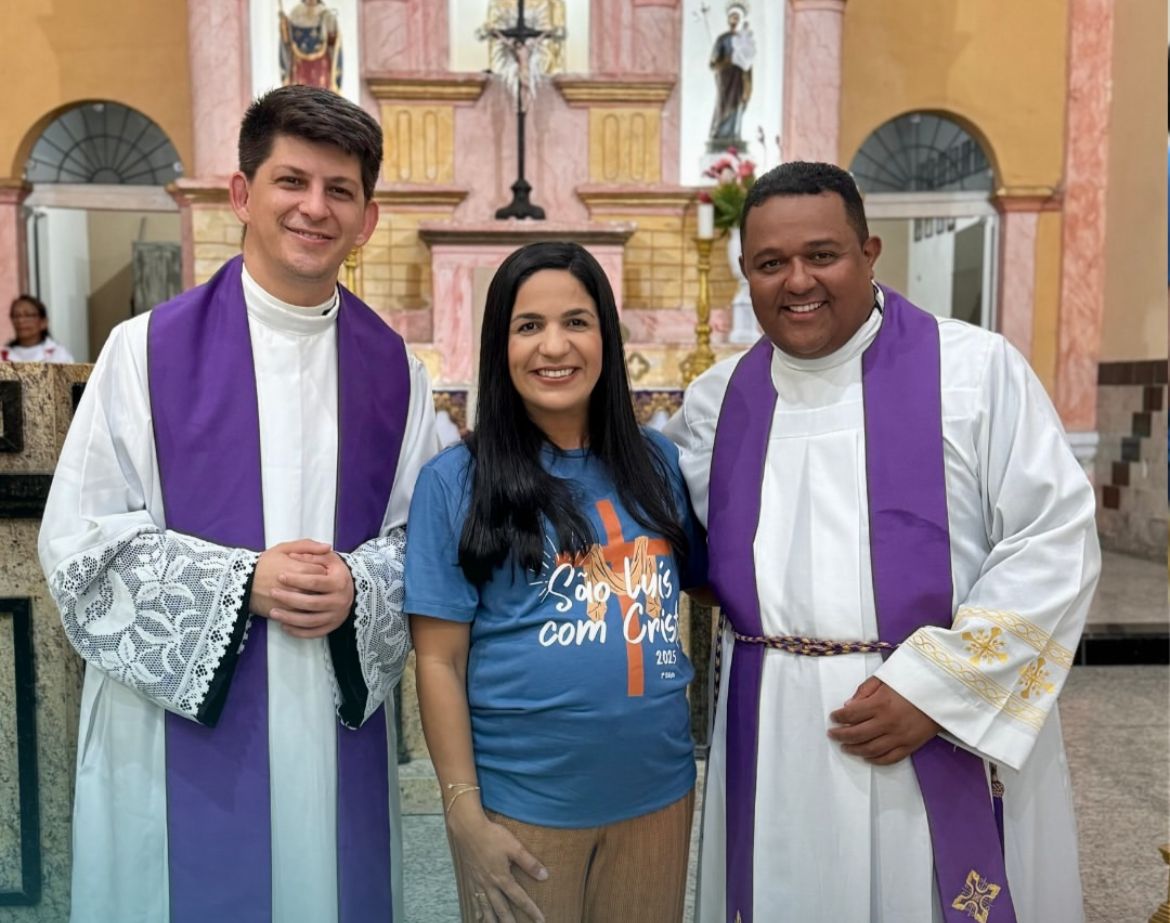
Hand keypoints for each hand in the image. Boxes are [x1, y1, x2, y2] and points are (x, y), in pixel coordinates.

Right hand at [249, 540, 330, 617]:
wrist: (242, 583)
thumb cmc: (265, 563)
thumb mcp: (283, 548)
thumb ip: (307, 546)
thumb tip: (328, 547)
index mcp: (298, 569)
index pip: (323, 571)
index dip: (324, 570)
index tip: (320, 570)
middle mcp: (297, 587)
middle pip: (321, 588)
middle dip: (322, 585)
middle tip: (317, 582)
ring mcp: (292, 603)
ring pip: (313, 603)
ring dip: (315, 598)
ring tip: (310, 592)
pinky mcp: (285, 614)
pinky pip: (303, 615)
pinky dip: (306, 610)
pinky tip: (304, 604)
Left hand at [251, 540, 354, 637]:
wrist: (352, 589)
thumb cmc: (335, 571)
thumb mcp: (329, 558)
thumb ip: (312, 554)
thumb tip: (294, 556)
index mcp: (339, 582)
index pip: (315, 582)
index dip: (296, 579)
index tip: (280, 576)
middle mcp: (340, 601)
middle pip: (311, 603)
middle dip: (289, 599)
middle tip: (273, 593)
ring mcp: (336, 616)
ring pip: (310, 621)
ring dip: (290, 618)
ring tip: (273, 613)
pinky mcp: (332, 627)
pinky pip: (314, 633)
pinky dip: (298, 632)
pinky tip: (284, 626)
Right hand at [447, 796, 547, 922]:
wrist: (468, 829)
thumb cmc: (492, 835)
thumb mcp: (514, 846)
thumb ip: (529, 862)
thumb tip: (545, 876)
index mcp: (502, 877)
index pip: (519, 898)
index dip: (531, 910)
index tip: (540, 920)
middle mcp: (490, 884)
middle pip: (501, 909)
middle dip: (511, 922)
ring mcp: (479, 883)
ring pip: (486, 908)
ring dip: (493, 921)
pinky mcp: (471, 878)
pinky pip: (475, 899)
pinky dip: (478, 910)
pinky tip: (479, 916)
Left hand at [827, 676, 940, 765]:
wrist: (942, 695)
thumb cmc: (912, 683)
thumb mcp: (886, 678)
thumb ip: (865, 690)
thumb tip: (848, 706)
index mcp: (879, 704)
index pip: (851, 714)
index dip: (838, 717)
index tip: (833, 717)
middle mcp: (887, 723)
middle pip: (856, 734)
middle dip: (840, 735)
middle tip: (832, 735)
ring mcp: (898, 737)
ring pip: (870, 750)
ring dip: (854, 750)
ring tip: (845, 747)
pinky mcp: (910, 746)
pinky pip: (889, 758)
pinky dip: (875, 760)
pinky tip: (866, 757)